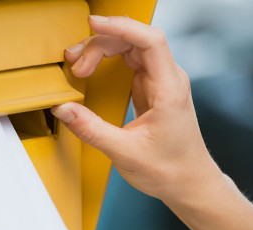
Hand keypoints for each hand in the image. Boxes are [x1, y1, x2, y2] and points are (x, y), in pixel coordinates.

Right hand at [52, 15, 225, 206]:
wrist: (189, 182)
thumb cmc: (169, 169)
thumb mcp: (125, 152)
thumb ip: (91, 130)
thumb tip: (63, 109)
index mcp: (169, 89)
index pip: (150, 41)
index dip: (122, 27)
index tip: (93, 24)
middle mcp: (167, 79)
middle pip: (134, 40)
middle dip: (100, 44)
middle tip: (75, 64)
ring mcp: (159, 82)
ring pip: (130, 48)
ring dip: (101, 50)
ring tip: (78, 66)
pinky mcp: (151, 88)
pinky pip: (128, 61)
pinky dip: (106, 61)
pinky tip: (91, 69)